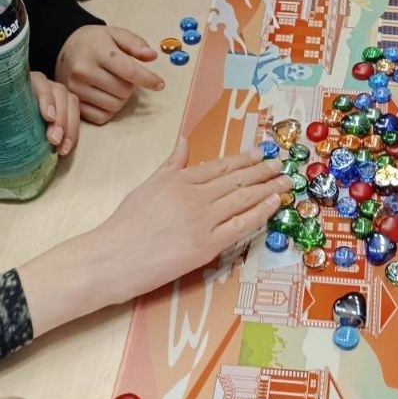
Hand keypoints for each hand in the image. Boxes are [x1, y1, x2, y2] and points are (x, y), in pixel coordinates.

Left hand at [0, 73, 79, 155]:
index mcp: (23, 79)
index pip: (40, 83)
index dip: (46, 98)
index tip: (47, 117)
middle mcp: (43, 84)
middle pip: (60, 95)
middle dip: (62, 118)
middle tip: (53, 140)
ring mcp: (54, 97)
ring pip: (71, 105)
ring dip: (71, 127)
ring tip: (62, 149)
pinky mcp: (61, 110)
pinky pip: (75, 117)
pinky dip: (74, 133)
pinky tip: (65, 150)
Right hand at [19, 140, 283, 335]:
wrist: (112, 258)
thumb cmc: (125, 224)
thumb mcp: (147, 185)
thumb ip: (171, 164)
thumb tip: (184, 141)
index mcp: (179, 179)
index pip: (220, 166)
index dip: (244, 159)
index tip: (261, 153)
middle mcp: (194, 196)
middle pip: (236, 180)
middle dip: (262, 171)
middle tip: (282, 164)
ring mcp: (202, 221)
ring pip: (243, 200)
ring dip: (267, 189)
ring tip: (285, 181)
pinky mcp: (206, 246)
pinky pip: (240, 226)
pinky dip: (260, 213)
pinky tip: (273, 205)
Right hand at [56, 24, 163, 124]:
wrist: (64, 49)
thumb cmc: (94, 42)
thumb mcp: (115, 34)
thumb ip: (135, 43)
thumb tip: (152, 56)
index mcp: (97, 51)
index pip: (129, 70)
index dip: (148, 79)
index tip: (160, 84)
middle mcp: (83, 71)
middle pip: (123, 91)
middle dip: (131, 86)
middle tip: (125, 77)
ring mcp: (76, 89)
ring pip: (114, 106)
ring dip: (121, 99)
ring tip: (114, 85)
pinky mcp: (74, 102)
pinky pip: (101, 117)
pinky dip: (109, 110)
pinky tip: (106, 96)